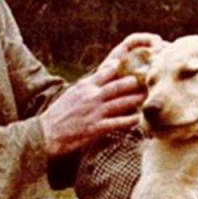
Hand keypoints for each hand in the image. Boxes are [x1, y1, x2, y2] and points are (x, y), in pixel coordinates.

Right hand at [41, 33, 161, 156]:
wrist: (46, 133)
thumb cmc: (59, 114)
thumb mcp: (73, 94)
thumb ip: (90, 86)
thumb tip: (104, 77)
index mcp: (86, 85)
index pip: (109, 70)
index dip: (126, 66)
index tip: (139, 65)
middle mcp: (92, 96)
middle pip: (120, 84)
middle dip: (137, 82)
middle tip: (151, 80)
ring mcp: (95, 112)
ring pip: (123, 102)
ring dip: (138, 99)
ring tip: (149, 97)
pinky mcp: (96, 128)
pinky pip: (119, 123)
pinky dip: (131, 120)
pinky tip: (140, 119)